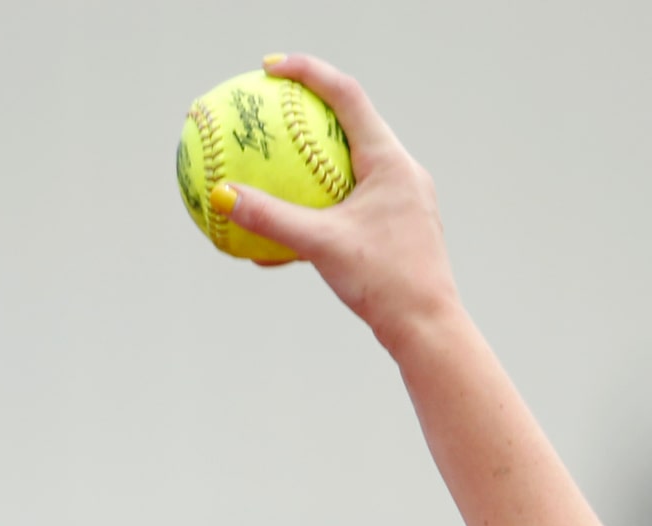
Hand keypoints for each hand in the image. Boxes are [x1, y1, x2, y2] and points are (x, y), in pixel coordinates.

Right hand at [215, 54, 459, 352]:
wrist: (429, 330)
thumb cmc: (385, 284)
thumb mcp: (321, 247)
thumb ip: (271, 218)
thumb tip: (221, 195)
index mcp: (390, 162)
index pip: (346, 95)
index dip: (308, 72)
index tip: (270, 68)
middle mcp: (402, 173)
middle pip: (351, 122)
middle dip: (308, 111)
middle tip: (272, 103)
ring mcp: (404, 201)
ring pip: (351, 165)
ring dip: (314, 160)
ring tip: (278, 159)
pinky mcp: (399, 229)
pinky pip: (354, 203)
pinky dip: (322, 205)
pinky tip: (288, 227)